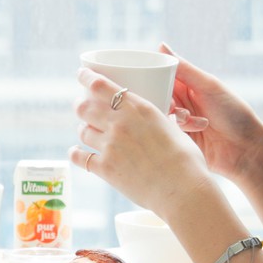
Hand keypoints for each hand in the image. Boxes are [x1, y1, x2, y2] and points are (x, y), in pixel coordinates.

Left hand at [71, 68, 211, 218]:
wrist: (183, 189)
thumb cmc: (186, 160)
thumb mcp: (172, 128)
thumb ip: (155, 121)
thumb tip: (152, 120)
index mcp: (139, 108)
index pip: (101, 85)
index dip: (86, 77)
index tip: (80, 73)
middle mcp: (120, 123)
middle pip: (85, 107)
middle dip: (81, 105)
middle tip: (82, 106)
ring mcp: (110, 146)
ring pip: (82, 131)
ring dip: (82, 129)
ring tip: (85, 130)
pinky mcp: (105, 168)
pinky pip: (79, 157)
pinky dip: (75, 153)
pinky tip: (76, 152)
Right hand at [160, 44, 262, 183]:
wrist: (246, 150)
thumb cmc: (234, 113)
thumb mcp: (209, 86)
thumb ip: (184, 68)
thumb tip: (160, 45)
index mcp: (188, 84)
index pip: (160, 75)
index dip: (153, 78)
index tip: (149, 83)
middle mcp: (181, 100)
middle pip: (157, 95)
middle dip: (162, 100)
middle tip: (172, 106)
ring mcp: (179, 121)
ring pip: (160, 113)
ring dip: (173, 115)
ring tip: (189, 119)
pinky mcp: (179, 138)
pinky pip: (166, 130)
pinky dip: (178, 128)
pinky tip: (196, 130)